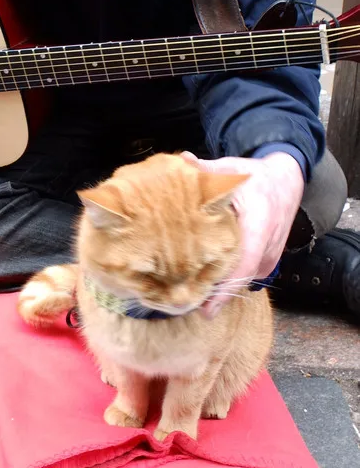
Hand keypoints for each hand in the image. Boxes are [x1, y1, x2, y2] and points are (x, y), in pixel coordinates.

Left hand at [182, 151, 304, 315]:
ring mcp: (269, 257)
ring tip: (187, 296)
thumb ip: (206, 169)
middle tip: (181, 305)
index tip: (206, 307)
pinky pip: (244, 276)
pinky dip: (226, 280)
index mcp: (259, 224)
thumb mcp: (231, 169)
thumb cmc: (255, 177)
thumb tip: (182, 160)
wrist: (286, 182)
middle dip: (212, 295)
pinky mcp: (266, 262)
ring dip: (218, 288)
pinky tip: (203, 282)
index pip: (243, 263)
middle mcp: (267, 246)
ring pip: (241, 280)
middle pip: (239, 279)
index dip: (225, 288)